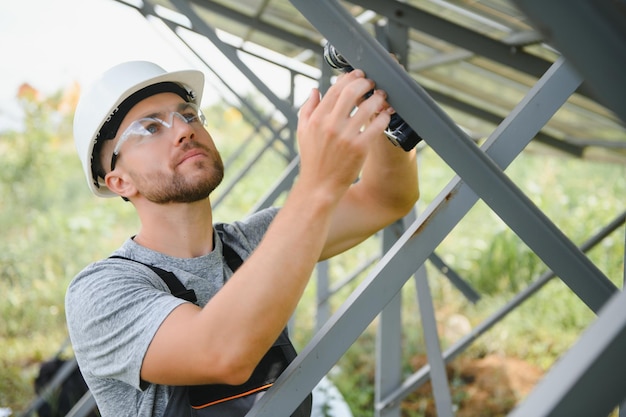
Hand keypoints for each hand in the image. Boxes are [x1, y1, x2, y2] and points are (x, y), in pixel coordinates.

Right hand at [296, 70, 391, 201]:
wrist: (319, 186)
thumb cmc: (312, 159)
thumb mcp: (303, 132)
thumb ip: (307, 109)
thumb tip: (314, 90)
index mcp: (317, 119)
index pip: (335, 89)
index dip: (349, 78)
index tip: (358, 75)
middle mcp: (330, 125)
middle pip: (352, 92)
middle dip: (365, 83)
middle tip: (372, 82)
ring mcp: (346, 137)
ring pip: (367, 107)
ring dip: (378, 98)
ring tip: (382, 96)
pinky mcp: (359, 148)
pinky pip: (376, 126)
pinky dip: (383, 117)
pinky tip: (385, 115)